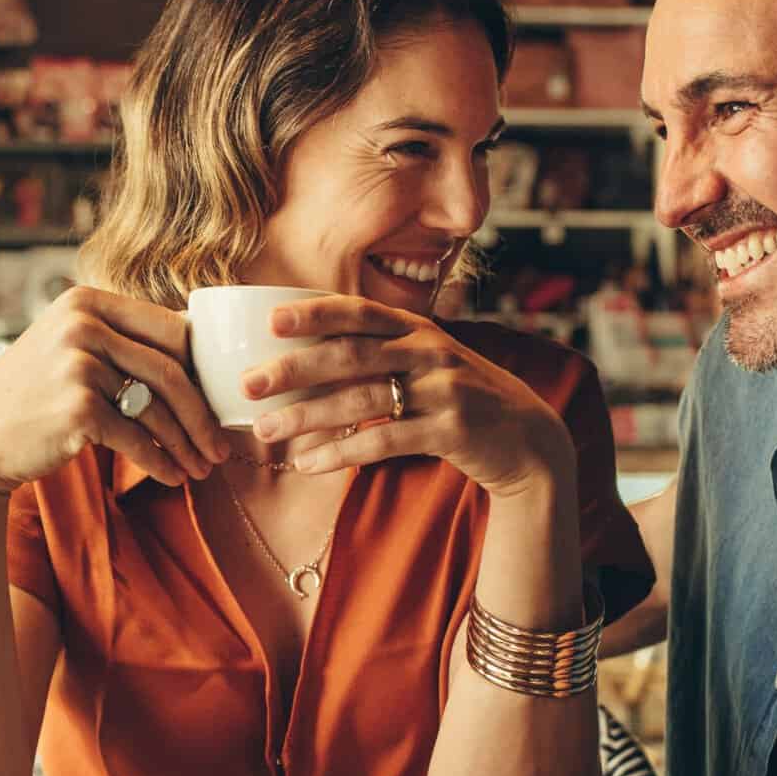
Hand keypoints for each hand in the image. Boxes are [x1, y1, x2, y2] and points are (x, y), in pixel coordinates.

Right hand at [0, 286, 228, 494]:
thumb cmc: (34, 398)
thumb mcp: (69, 349)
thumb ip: (120, 340)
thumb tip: (198, 347)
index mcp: (87, 302)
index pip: (172, 331)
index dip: (203, 372)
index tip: (218, 403)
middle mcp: (82, 325)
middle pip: (172, 372)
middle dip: (203, 416)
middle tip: (221, 448)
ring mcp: (78, 365)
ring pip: (158, 410)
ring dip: (187, 445)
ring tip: (203, 469)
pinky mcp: (77, 408)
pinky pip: (137, 439)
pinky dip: (161, 463)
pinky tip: (173, 477)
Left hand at [242, 296, 574, 498]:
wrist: (527, 438)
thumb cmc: (461, 399)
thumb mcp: (428, 364)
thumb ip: (382, 354)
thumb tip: (306, 361)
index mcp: (419, 329)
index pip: (360, 312)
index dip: (316, 313)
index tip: (271, 319)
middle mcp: (430, 352)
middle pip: (351, 355)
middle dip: (295, 369)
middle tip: (249, 385)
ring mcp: (443, 390)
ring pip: (362, 400)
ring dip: (307, 416)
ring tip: (265, 430)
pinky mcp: (451, 430)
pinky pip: (384, 441)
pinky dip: (342, 453)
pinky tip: (308, 464)